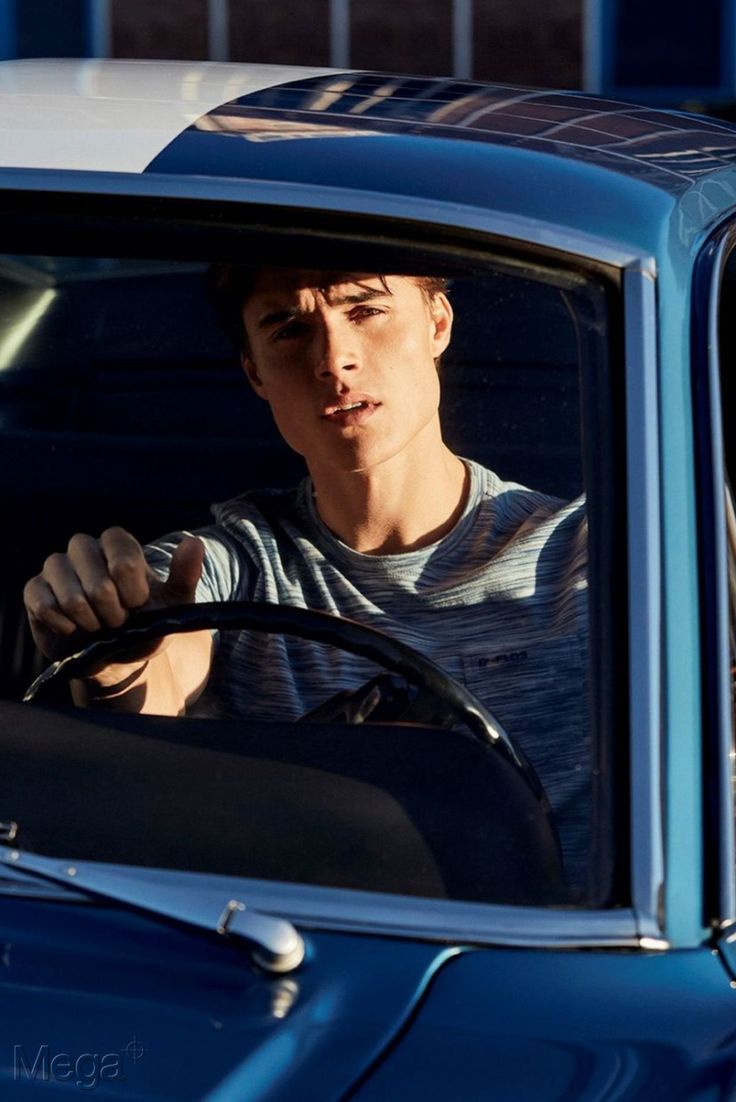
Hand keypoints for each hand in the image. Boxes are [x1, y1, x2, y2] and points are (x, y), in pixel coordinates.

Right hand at [23, 527, 204, 663]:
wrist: (118, 658)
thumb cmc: (146, 625)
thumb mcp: (174, 605)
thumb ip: (185, 574)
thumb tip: (195, 543)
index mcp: (117, 544)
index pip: (121, 553)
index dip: (131, 586)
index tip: (137, 603)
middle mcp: (84, 548)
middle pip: (95, 576)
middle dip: (112, 610)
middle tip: (118, 621)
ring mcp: (56, 567)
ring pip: (70, 594)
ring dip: (90, 621)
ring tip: (98, 627)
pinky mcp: (35, 591)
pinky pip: (45, 605)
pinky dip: (65, 626)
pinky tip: (74, 631)